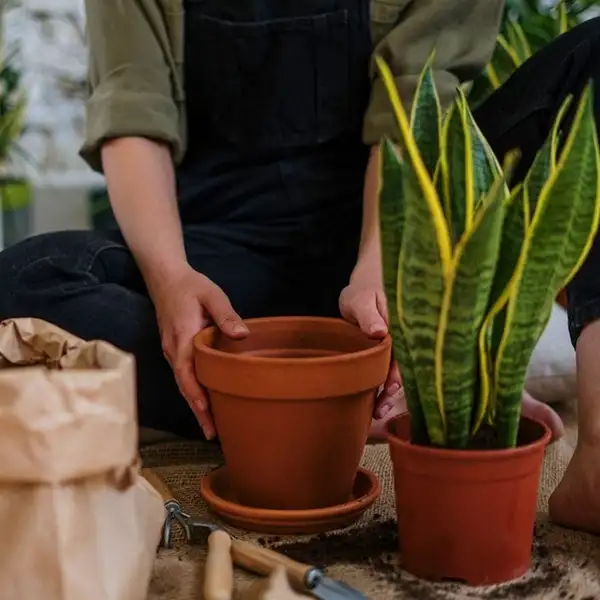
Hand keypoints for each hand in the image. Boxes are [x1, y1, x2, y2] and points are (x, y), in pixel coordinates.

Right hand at [152, 265, 248, 438]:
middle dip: (197, 411)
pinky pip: (183, 376)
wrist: (165, 278)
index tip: (207, 414)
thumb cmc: (191, 286)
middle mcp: (173, 350)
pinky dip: (192, 391)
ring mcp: (171, 351)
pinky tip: (205, 401)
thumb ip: (226, 314)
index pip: (187, 374)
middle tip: (213, 433)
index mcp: (182, 338)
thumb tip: (242, 335)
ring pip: (183, 383)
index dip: (196, 396)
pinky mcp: (174, 350)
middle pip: (184, 386)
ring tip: (211, 426)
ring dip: (195, 404)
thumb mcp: (212, 294)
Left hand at [339, 278, 404, 426]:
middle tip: (381, 407)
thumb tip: (380, 331)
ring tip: (378, 411)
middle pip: (404, 368)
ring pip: (397, 373)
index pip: (404, 352)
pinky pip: (389, 373)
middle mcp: (404, 340)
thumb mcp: (362, 300)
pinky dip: (383, 387)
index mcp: (402, 326)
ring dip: (389, 392)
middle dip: (394, 388)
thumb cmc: (363, 293)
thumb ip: (369, 314)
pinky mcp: (388, 356)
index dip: (398, 372)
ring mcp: (397, 349)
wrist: (363, 291)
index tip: (390, 388)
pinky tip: (376, 403)